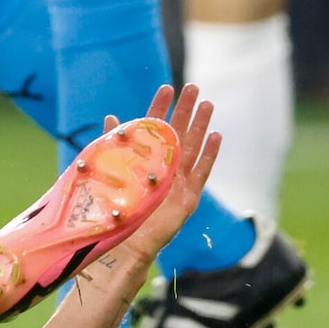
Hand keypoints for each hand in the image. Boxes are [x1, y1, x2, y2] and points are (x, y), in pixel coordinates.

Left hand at [121, 83, 219, 262]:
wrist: (125, 240)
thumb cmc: (117, 207)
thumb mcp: (113, 170)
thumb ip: (115, 145)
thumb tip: (111, 117)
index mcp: (146, 159)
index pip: (155, 127)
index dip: (161, 107)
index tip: (167, 87)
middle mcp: (165, 166)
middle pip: (179, 132)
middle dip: (186, 109)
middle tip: (194, 87)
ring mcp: (179, 180)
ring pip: (193, 147)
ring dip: (201, 125)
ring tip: (208, 105)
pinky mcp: (189, 196)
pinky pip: (202, 171)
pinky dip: (210, 154)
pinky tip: (217, 136)